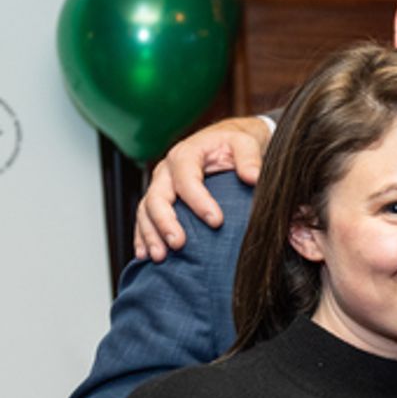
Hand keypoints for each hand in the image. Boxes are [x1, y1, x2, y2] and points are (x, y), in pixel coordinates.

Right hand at [134, 116, 270, 261]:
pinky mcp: (158, 199)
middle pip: (157, 197)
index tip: (216, 221)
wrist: (224, 141)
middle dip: (165, 222)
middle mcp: (166, 171)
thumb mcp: (245, 143)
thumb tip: (253, 177)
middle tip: (178, 244)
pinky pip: (144, 219)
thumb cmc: (233, 144)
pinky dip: (143, 237)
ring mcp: (159, 186)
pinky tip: (145, 255)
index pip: (186, 179)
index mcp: (186, 155)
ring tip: (160, 257)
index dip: (199, 201)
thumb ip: (249, 158)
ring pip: (145, 211)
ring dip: (150, 235)